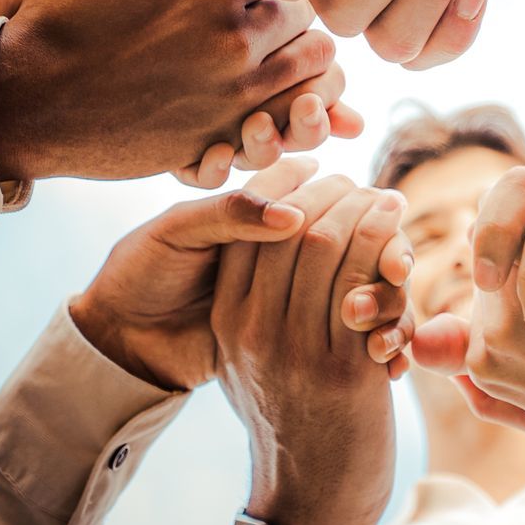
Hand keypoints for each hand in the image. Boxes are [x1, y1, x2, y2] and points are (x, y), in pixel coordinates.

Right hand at [0, 0, 358, 185]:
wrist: (25, 101)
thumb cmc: (61, 15)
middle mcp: (235, 46)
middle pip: (311, 27)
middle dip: (293, 24)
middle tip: (260, 25)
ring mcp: (230, 102)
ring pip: (313, 79)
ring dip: (296, 68)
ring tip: (260, 62)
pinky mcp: (218, 145)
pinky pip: (285, 128)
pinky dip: (282, 114)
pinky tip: (250, 102)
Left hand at [70, 159, 410, 390]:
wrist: (122, 340)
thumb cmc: (141, 273)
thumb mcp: (176, 235)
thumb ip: (229, 215)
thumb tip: (292, 215)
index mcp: (247, 205)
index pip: (302, 184)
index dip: (335, 186)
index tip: (370, 193)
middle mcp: (272, 237)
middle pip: (338, 226)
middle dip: (371, 228)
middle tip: (397, 230)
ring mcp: (284, 282)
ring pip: (348, 271)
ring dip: (379, 275)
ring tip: (401, 273)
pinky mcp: (289, 323)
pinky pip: (338, 319)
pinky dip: (365, 323)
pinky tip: (383, 332)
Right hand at [214, 173, 409, 524]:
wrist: (311, 496)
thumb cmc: (293, 416)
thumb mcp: (253, 357)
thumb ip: (260, 300)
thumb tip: (286, 228)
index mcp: (228, 319)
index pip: (252, 225)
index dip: (297, 189)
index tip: (328, 178)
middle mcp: (254, 331)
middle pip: (296, 226)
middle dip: (340, 193)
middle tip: (368, 187)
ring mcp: (298, 351)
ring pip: (334, 247)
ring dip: (372, 214)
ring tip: (391, 204)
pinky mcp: (346, 373)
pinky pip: (372, 288)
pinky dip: (391, 255)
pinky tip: (403, 248)